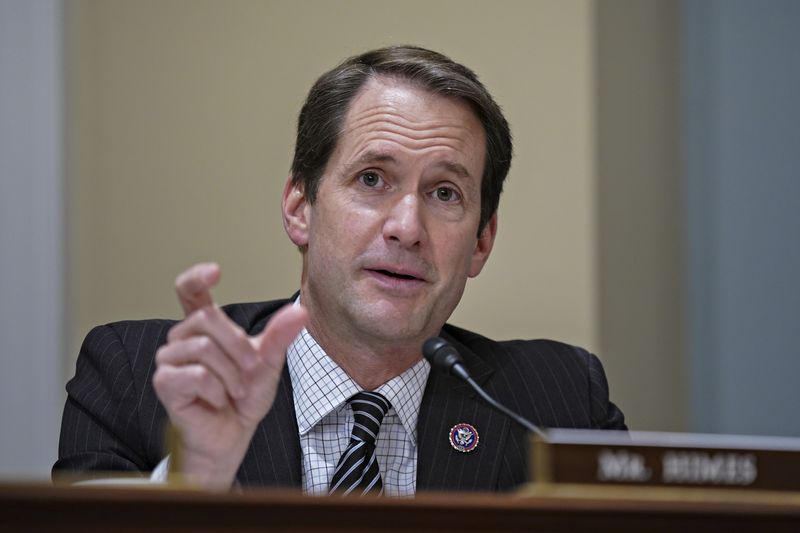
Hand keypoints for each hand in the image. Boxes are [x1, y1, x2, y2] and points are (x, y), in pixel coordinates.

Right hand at [152, 263, 306, 488]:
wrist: (233, 434)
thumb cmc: (244, 397)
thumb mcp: (268, 362)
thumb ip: (279, 336)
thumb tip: (299, 311)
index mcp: (204, 326)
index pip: (189, 291)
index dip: (197, 277)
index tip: (215, 271)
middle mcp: (182, 337)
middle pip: (207, 318)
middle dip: (239, 346)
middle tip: (252, 371)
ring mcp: (169, 359)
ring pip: (203, 347)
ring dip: (230, 374)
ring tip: (235, 390)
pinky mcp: (164, 382)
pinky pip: (194, 374)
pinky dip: (216, 389)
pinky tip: (218, 399)